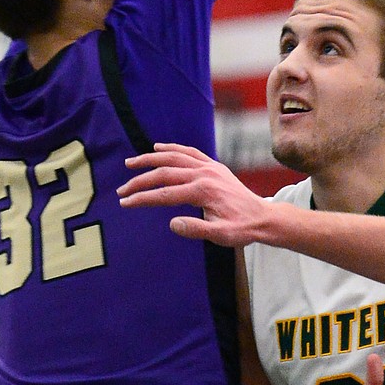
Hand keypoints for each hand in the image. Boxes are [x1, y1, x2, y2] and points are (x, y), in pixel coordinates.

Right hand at [117, 143, 274, 246]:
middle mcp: (204, 174)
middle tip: (122, 191)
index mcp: (203, 191)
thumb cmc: (242, 229)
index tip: (125, 204)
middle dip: (140, 181)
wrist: (263, 217)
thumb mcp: (221, 235)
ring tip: (131, 163)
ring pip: (174, 157)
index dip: (142, 199)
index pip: (164, 195)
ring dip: (150, 159)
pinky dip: (173, 148)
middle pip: (164, 173)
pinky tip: (158, 148)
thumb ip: (197, 229)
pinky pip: (190, 152)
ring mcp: (210, 167)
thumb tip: (173, 224)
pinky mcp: (214, 166)